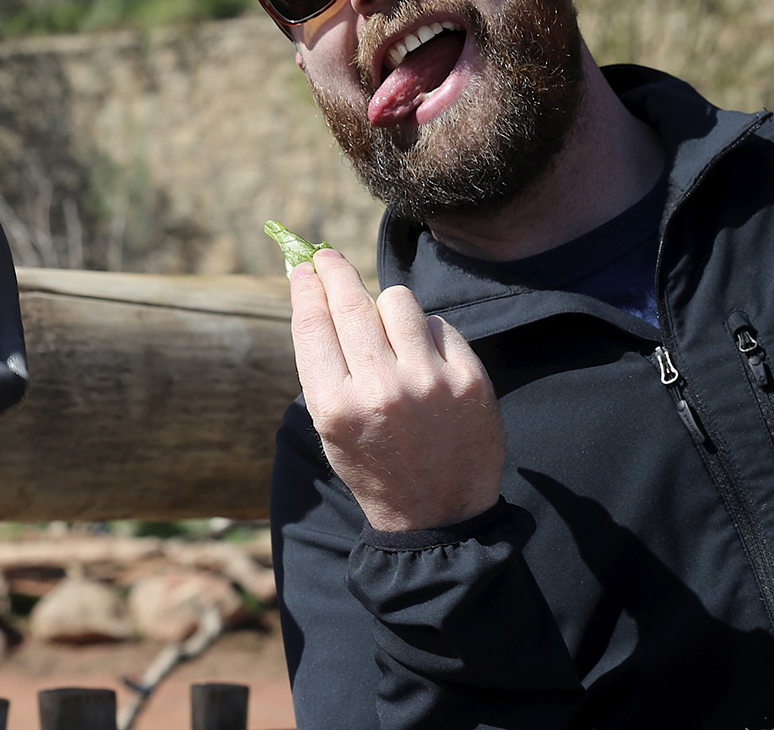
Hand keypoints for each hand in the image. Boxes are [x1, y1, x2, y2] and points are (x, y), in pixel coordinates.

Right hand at [289, 248, 504, 531]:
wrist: (439, 515)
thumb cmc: (374, 464)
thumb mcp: (331, 427)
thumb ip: (325, 367)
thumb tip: (318, 295)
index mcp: (336, 406)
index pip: (313, 323)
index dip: (305, 287)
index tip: (303, 268)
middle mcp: (380, 390)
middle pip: (350, 302)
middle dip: (334, 270)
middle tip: (328, 257)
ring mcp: (429, 382)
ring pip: (398, 300)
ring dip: (386, 306)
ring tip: (387, 329)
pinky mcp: (469, 378)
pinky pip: (438, 324)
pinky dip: (426, 333)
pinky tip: (423, 358)